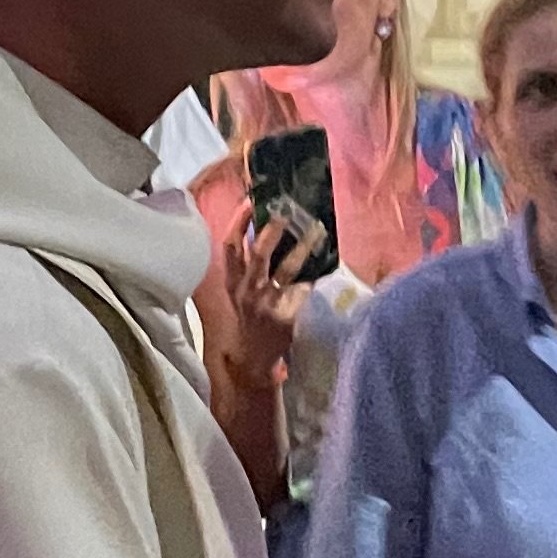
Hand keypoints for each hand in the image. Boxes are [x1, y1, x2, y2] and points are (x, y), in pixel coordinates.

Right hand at [215, 216, 305, 386]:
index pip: (230, 246)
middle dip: (271, 231)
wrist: (253, 357)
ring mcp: (267, 303)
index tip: (249, 200)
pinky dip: (315, 274)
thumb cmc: (249, 316)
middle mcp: (247, 290)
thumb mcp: (239, 291)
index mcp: (232, 281)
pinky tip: (326, 260)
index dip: (238, 221)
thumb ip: (246, 265)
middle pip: (256, 254)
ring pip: (285, 269)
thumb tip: (265, 227)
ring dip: (302, 247)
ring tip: (316, 230)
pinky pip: (303, 288)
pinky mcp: (286, 315)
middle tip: (286, 212)